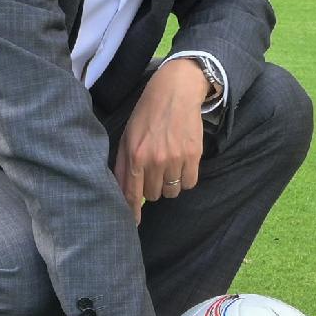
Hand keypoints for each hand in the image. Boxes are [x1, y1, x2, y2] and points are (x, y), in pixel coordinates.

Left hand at [116, 61, 212, 216]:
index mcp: (135, 155)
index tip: (134, 224)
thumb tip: (122, 192)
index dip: (133, 212)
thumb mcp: (127, 136)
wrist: (175, 92)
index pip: (132, 194)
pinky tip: (181, 165)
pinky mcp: (193, 155)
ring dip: (169, 184)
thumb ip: (123, 165)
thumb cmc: (147, 114)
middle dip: (153, 187)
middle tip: (154, 171)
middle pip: (154, 195)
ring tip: (168, 165)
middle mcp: (155, 160)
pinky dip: (185, 179)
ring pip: (172, 191)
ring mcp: (176, 158)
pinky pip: (190, 183)